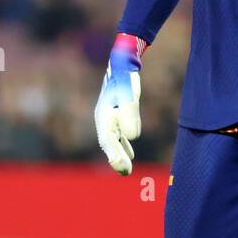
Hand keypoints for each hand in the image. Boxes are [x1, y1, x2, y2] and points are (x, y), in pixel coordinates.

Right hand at [95, 33, 145, 174]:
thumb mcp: (129, 96)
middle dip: (117, 159)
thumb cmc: (125, 79)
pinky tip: (131, 154)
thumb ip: (130, 115)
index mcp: (104, 117)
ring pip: (114, 140)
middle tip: (126, 173)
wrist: (122, 64)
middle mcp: (104, 119)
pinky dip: (124, 145)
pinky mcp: (117, 115)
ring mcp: (110, 117)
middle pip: (110, 144)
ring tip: (126, 169)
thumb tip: (133, 137)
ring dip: (120, 154)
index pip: (107, 141)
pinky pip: (119, 135)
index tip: (122, 168)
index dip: (114, 156)